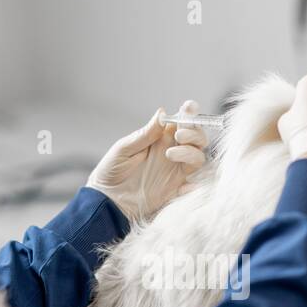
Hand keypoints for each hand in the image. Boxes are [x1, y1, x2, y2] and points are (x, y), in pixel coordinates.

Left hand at [87, 100, 208, 220]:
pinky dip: (196, 180)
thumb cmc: (111, 171)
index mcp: (159, 138)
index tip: (189, 107)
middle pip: (197, 138)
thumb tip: (162, 113)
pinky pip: (195, 182)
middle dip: (194, 132)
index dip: (189, 113)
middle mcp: (171, 152)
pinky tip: (184, 180)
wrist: (108, 199)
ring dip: (191, 151)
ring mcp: (175, 171)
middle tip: (179, 134)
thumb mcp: (125, 149)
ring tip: (170, 153)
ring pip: (198, 157)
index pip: (181, 122)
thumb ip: (146, 134)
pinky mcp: (176, 189)